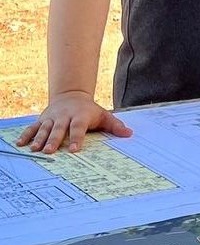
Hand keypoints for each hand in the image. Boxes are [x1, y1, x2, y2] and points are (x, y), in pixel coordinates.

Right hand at [16, 91, 132, 153]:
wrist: (72, 96)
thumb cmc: (89, 110)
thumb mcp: (103, 115)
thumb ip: (115, 125)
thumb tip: (129, 134)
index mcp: (80, 116)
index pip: (78, 128)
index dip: (76, 138)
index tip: (74, 150)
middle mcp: (64, 117)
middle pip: (59, 129)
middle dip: (54, 140)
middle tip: (50, 151)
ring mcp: (51, 118)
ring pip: (44, 129)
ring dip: (39, 139)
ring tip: (35, 150)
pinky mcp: (42, 120)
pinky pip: (33, 127)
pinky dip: (26, 135)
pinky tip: (21, 144)